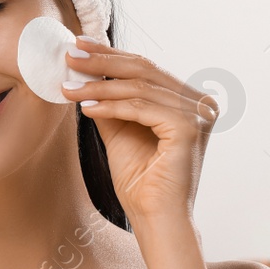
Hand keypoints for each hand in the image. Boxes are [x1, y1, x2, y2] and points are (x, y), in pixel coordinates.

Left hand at [62, 37, 218, 227]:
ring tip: (69, 87)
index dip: (110, 55)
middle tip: (70, 56)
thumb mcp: (120, 132)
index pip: (146, 69)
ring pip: (139, 88)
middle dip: (102, 62)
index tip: (79, 48)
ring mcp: (199, 114)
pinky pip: (141, 108)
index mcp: (189, 102)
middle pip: (144, 70)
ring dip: (99, 86)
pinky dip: (110, 106)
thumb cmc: (141, 184)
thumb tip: (84, 74)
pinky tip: (86, 108)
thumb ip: (110, 103)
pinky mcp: (189, 128)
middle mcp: (200, 104)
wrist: (156, 221)